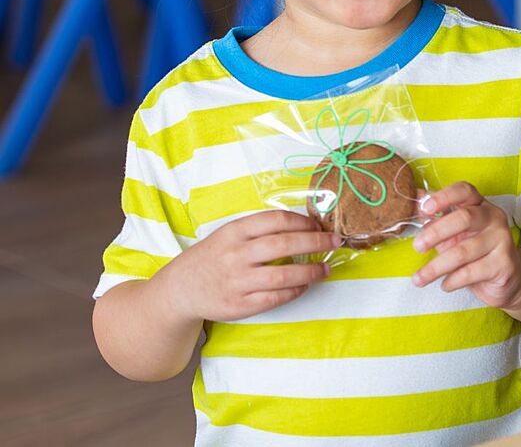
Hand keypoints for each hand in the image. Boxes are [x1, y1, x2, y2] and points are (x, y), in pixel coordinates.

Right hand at [162, 210, 340, 322]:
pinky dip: (294, 291)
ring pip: (283, 275)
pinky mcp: (239, 305)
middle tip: (336, 242)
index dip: (302, 221)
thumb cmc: (213, 256)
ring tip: (326, 269)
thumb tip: (302, 226)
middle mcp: (236, 254)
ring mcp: (238, 281)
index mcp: (235, 231)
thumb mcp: (229, 234)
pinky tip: (305, 286)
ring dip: (310, 271)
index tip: (319, 224)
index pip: (276, 220)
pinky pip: (275, 298)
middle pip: (284, 244)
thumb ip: (259, 229)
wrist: (181, 289)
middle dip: (315, 241)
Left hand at [411, 181, 520, 309]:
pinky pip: (471, 272)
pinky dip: (452, 280)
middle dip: (436, 232)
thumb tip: (412, 201)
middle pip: (463, 218)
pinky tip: (444, 285)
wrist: (509, 280)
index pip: (464, 191)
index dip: (443, 197)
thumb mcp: (453, 233)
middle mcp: (494, 218)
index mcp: (480, 204)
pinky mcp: (504, 264)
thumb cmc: (476, 252)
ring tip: (419, 278)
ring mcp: (502, 240)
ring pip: (463, 251)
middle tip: (417, 246)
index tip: (424, 208)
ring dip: (436, 267)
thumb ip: (435, 218)